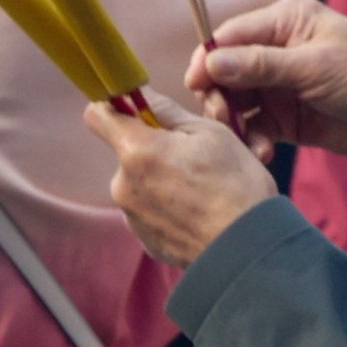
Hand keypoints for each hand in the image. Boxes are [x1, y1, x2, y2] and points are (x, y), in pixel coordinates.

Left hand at [82, 87, 278, 269]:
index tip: (138, 108)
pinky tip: (198, 212)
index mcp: (138, 151)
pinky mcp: (144, 239)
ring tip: (201, 189)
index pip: (98, 114)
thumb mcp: (211, 133)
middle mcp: (123, 184)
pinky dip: (168, 206)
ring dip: (162, 179)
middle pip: (128, 151)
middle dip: (154, 148)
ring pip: (141, 181)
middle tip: (194, 156)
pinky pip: (150, 210)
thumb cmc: (234, 185)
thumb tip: (141, 97)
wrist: (248, 249)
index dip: (116, 105)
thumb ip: (167, 112)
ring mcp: (131, 216)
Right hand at [188, 0, 346, 157]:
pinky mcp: (284, 117)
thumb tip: (212, 61)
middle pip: (224, 71)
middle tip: (221, 118)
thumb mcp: (316, 67)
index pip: (230, 35)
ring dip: (232, 123)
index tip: (194, 83)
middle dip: (217, 95)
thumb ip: (262, 65)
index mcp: (285, 22)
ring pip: (235, 103)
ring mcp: (277, 86)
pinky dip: (252, 141)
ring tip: (243, 141)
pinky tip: (263, 154)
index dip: (208, 58)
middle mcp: (275, 51)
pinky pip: (254, 128)